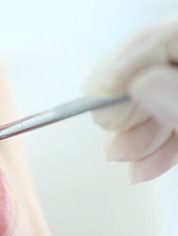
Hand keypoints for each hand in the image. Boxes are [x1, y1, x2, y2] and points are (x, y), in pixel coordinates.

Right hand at [85, 18, 177, 182]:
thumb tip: (139, 84)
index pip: (154, 40)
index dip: (119, 70)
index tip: (95, 102)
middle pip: (147, 70)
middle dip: (123, 110)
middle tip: (112, 137)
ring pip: (152, 100)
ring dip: (134, 136)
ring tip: (125, 159)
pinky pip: (168, 121)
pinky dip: (154, 148)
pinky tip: (143, 168)